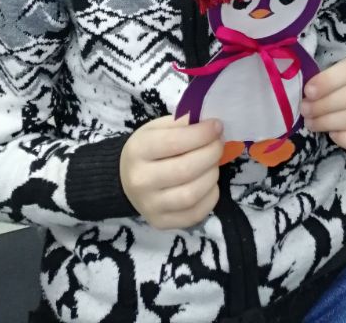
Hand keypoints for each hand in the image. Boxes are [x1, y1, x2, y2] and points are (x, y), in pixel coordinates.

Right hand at [119, 114, 222, 229]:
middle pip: (185, 170)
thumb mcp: (157, 128)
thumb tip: (210, 124)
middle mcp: (141, 181)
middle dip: (211, 154)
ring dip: (212, 176)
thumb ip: (182, 123)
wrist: (126, 180)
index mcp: (138, 150)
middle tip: (219, 145)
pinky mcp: (161, 223)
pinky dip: (210, 197)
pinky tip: (210, 184)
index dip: (201, 134)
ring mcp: (150, 206)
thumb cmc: (148, 149)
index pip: (175, 142)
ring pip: (191, 194)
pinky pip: (194, 214)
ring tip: (214, 164)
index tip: (217, 126)